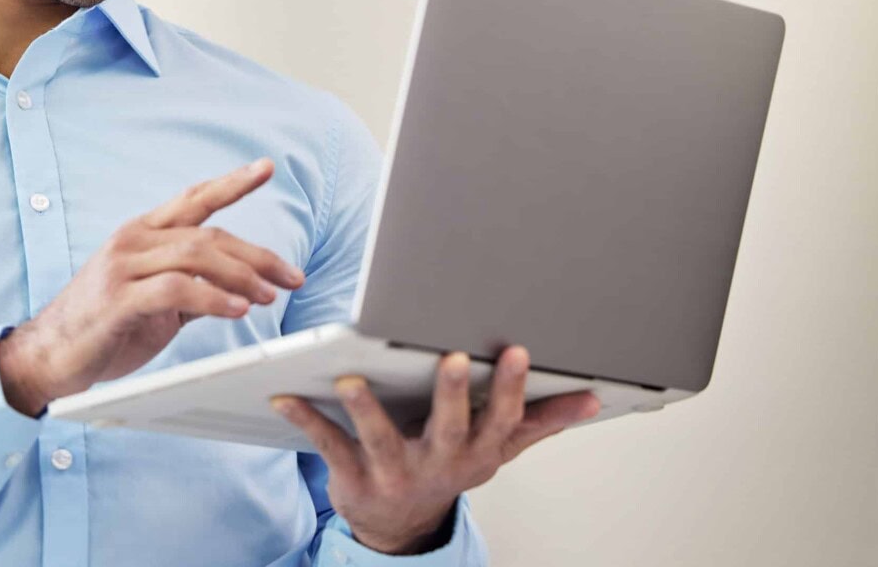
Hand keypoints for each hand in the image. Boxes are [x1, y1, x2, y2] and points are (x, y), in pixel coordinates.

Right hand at [0, 158, 303, 415]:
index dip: (232, 182)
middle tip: (292, 278)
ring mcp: (122, 266)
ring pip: (197, 256)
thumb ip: (190, 284)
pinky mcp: (117, 298)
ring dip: (242, 276)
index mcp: (141, 233)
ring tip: (270, 296)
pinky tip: (237, 309)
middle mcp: (132, 240)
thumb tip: (238, 288)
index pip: (194, 198)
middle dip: (257, 256)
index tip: (267, 168)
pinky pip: (176, 289)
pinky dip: (213, 297)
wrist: (48, 357)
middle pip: (209, 234)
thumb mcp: (154, 300)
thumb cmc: (103, 327)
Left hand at [271, 346, 600, 554]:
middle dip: (452, 394)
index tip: (517, 352)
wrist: (398, 525)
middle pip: (449, 428)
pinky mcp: (352, 476)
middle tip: (452, 359)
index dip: (511, 389)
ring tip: (352, 379)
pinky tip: (286, 394)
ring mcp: (396, 472)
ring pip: (382, 438)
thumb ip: (541, 421)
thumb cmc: (448, 468)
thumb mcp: (497, 449)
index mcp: (478, 452)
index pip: (501, 420)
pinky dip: (306, 418)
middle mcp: (440, 464)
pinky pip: (328, 444)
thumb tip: (591, 398)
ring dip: (366, 408)